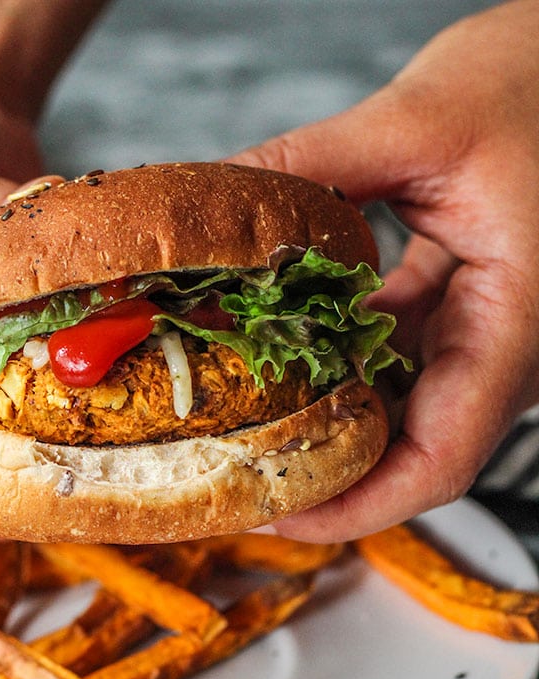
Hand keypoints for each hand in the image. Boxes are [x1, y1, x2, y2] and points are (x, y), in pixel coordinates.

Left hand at [229, 0, 538, 541]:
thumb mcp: (424, 117)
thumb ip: (315, 163)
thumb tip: (220, 201)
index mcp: (519, 322)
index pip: (441, 459)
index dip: (358, 504)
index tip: (279, 509)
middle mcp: (505, 345)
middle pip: (412, 452)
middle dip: (327, 475)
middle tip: (238, 471)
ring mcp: (485, 331)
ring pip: (401, 410)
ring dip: (327, 421)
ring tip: (247, 420)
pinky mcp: (464, 309)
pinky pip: (397, 360)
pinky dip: (340, 366)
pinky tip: (285, 349)